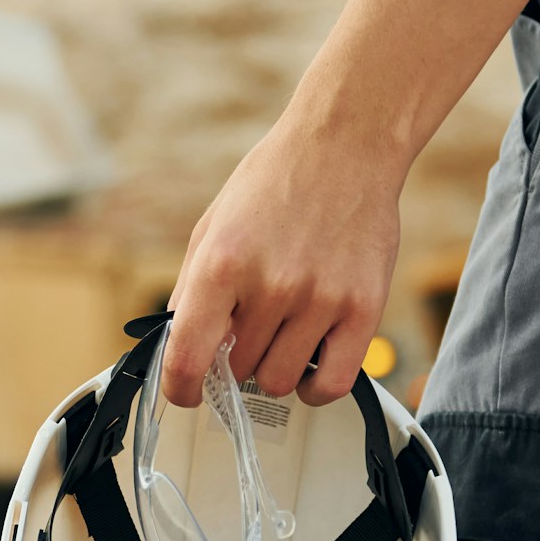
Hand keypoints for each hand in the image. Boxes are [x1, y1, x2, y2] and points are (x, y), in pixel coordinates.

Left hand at [163, 113, 406, 408]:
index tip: (184, 393)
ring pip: (279, 382)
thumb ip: (191, 291)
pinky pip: (331, 384)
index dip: (180, 389)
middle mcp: (271, 285)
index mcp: (222, 263)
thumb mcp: (212, 227)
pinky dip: (315, 387)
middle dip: (235, 358)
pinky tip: (309, 359)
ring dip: (273, 367)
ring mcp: (320, 299)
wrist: (346, 147)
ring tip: (281, 331)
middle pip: (237, 371)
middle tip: (248, 327)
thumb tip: (176, 350)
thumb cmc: (275, 184)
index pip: (187, 358)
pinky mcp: (363, 309)